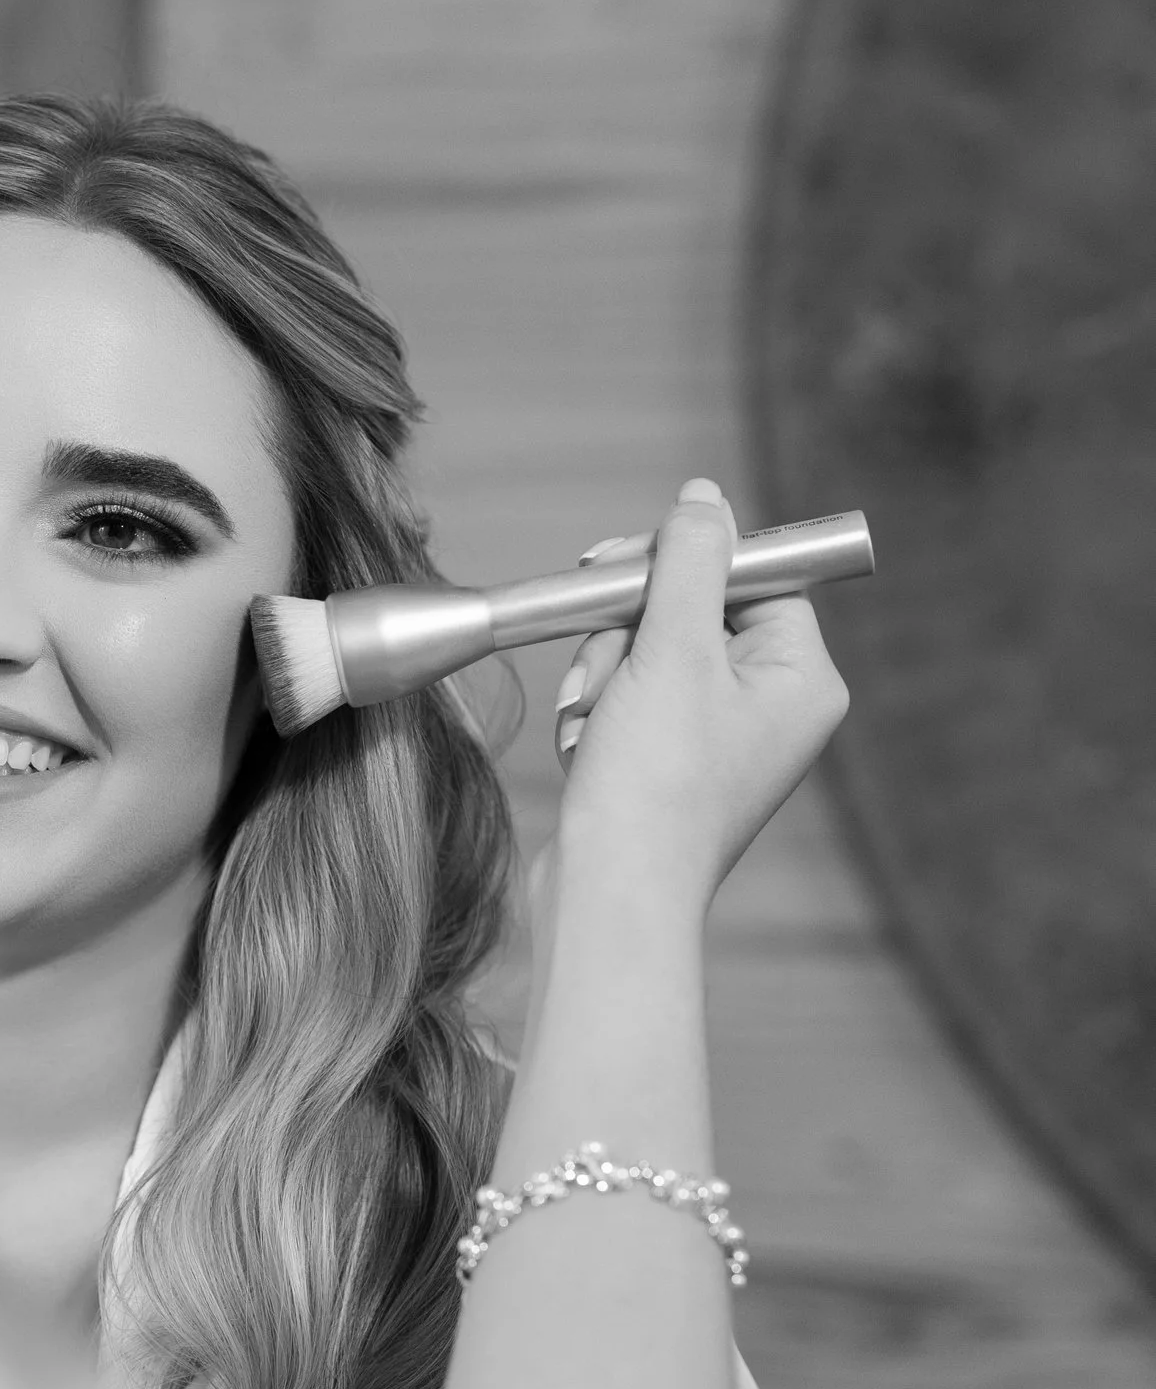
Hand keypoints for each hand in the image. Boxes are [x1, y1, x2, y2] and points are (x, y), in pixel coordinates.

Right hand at [547, 479, 849, 916]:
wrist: (610, 890)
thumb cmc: (655, 783)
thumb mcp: (673, 651)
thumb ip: (689, 561)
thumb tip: (705, 498)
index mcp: (801, 677)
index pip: (748, 574)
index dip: (678, 562)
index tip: (617, 566)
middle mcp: (772, 706)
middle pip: (689, 610)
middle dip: (627, 632)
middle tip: (603, 665)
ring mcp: (721, 738)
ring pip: (646, 652)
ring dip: (603, 673)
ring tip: (591, 719)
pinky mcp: (671, 763)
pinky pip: (628, 699)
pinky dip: (597, 711)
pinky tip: (587, 744)